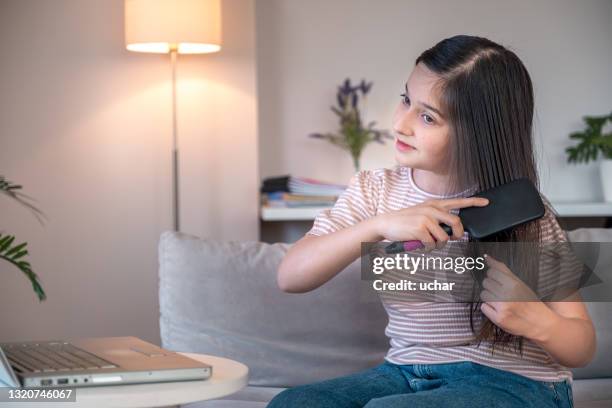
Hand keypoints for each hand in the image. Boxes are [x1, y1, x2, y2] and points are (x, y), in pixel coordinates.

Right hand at [374, 197, 488, 251]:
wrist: (386, 223)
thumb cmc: (404, 221)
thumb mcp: (421, 213)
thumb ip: (436, 218)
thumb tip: (452, 231)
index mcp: (434, 204)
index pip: (458, 201)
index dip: (473, 202)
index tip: (486, 203)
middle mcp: (432, 209)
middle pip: (456, 222)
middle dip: (458, 234)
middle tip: (453, 239)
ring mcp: (426, 219)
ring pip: (444, 237)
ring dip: (438, 245)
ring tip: (428, 244)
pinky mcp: (420, 229)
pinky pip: (433, 244)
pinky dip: (428, 248)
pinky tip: (421, 245)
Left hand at [480, 254, 557, 339]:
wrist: (539, 322)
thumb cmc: (529, 300)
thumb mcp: (519, 283)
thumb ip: (502, 269)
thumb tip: (486, 257)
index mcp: (514, 284)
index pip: (492, 272)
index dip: (494, 276)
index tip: (499, 281)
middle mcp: (507, 296)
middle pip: (486, 283)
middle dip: (491, 287)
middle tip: (501, 293)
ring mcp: (502, 308)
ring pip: (483, 295)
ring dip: (489, 298)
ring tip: (501, 302)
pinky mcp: (498, 319)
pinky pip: (483, 307)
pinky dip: (489, 308)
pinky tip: (499, 310)